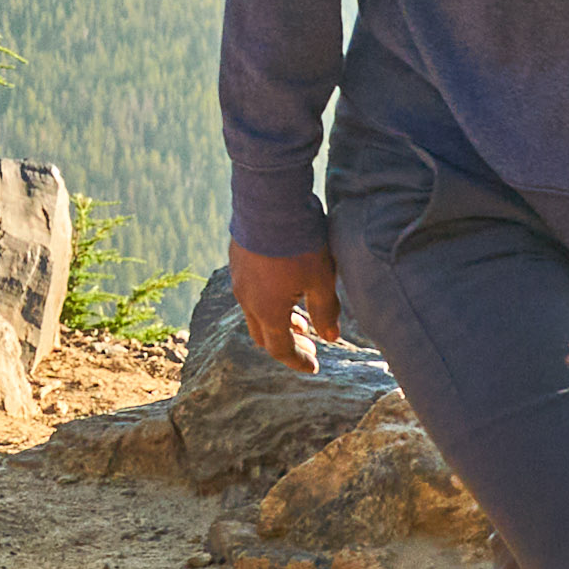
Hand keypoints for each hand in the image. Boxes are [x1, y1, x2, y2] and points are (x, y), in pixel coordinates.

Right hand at [230, 244, 342, 376]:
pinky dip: (268, 302)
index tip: (314, 367)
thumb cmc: (300, 243)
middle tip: (311, 344)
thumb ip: (326, 312)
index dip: (298, 361)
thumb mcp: (322, 279)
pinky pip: (250, 292)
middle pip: (264, 335)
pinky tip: (285, 290)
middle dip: (287, 344)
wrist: (269, 201)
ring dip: (278, 321)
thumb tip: (330, 338)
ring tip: (301, 319)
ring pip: (256, 313)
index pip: (280, 349)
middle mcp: (247, 300)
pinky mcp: (237, 261)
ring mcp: (238, 280)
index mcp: (268, 311)